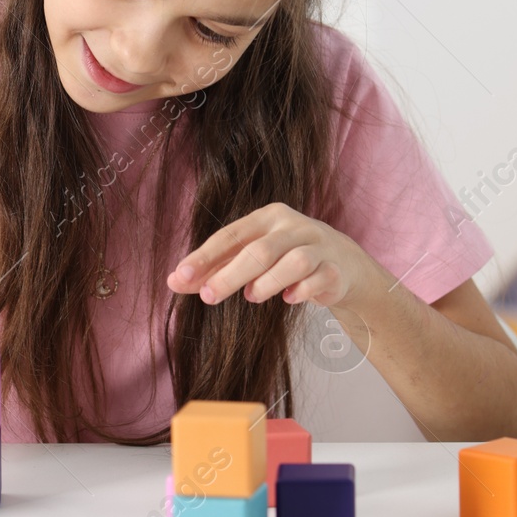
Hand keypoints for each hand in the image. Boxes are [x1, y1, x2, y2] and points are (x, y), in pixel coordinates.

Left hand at [165, 202, 378, 310]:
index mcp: (267, 218)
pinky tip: (289, 299)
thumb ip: (215, 268)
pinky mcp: (335, 269)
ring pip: (292, 262)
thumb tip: (174, 282)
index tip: (180, 277)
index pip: (230, 236)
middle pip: (259, 250)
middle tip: (207, 297)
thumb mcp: (250, 257)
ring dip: (267, 283)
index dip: (204, 257)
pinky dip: (301, 291)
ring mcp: (317, 246)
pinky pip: (318, 279)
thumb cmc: (285, 258)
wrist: (342, 263)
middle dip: (230, 275)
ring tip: (253, 296)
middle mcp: (292, 227)